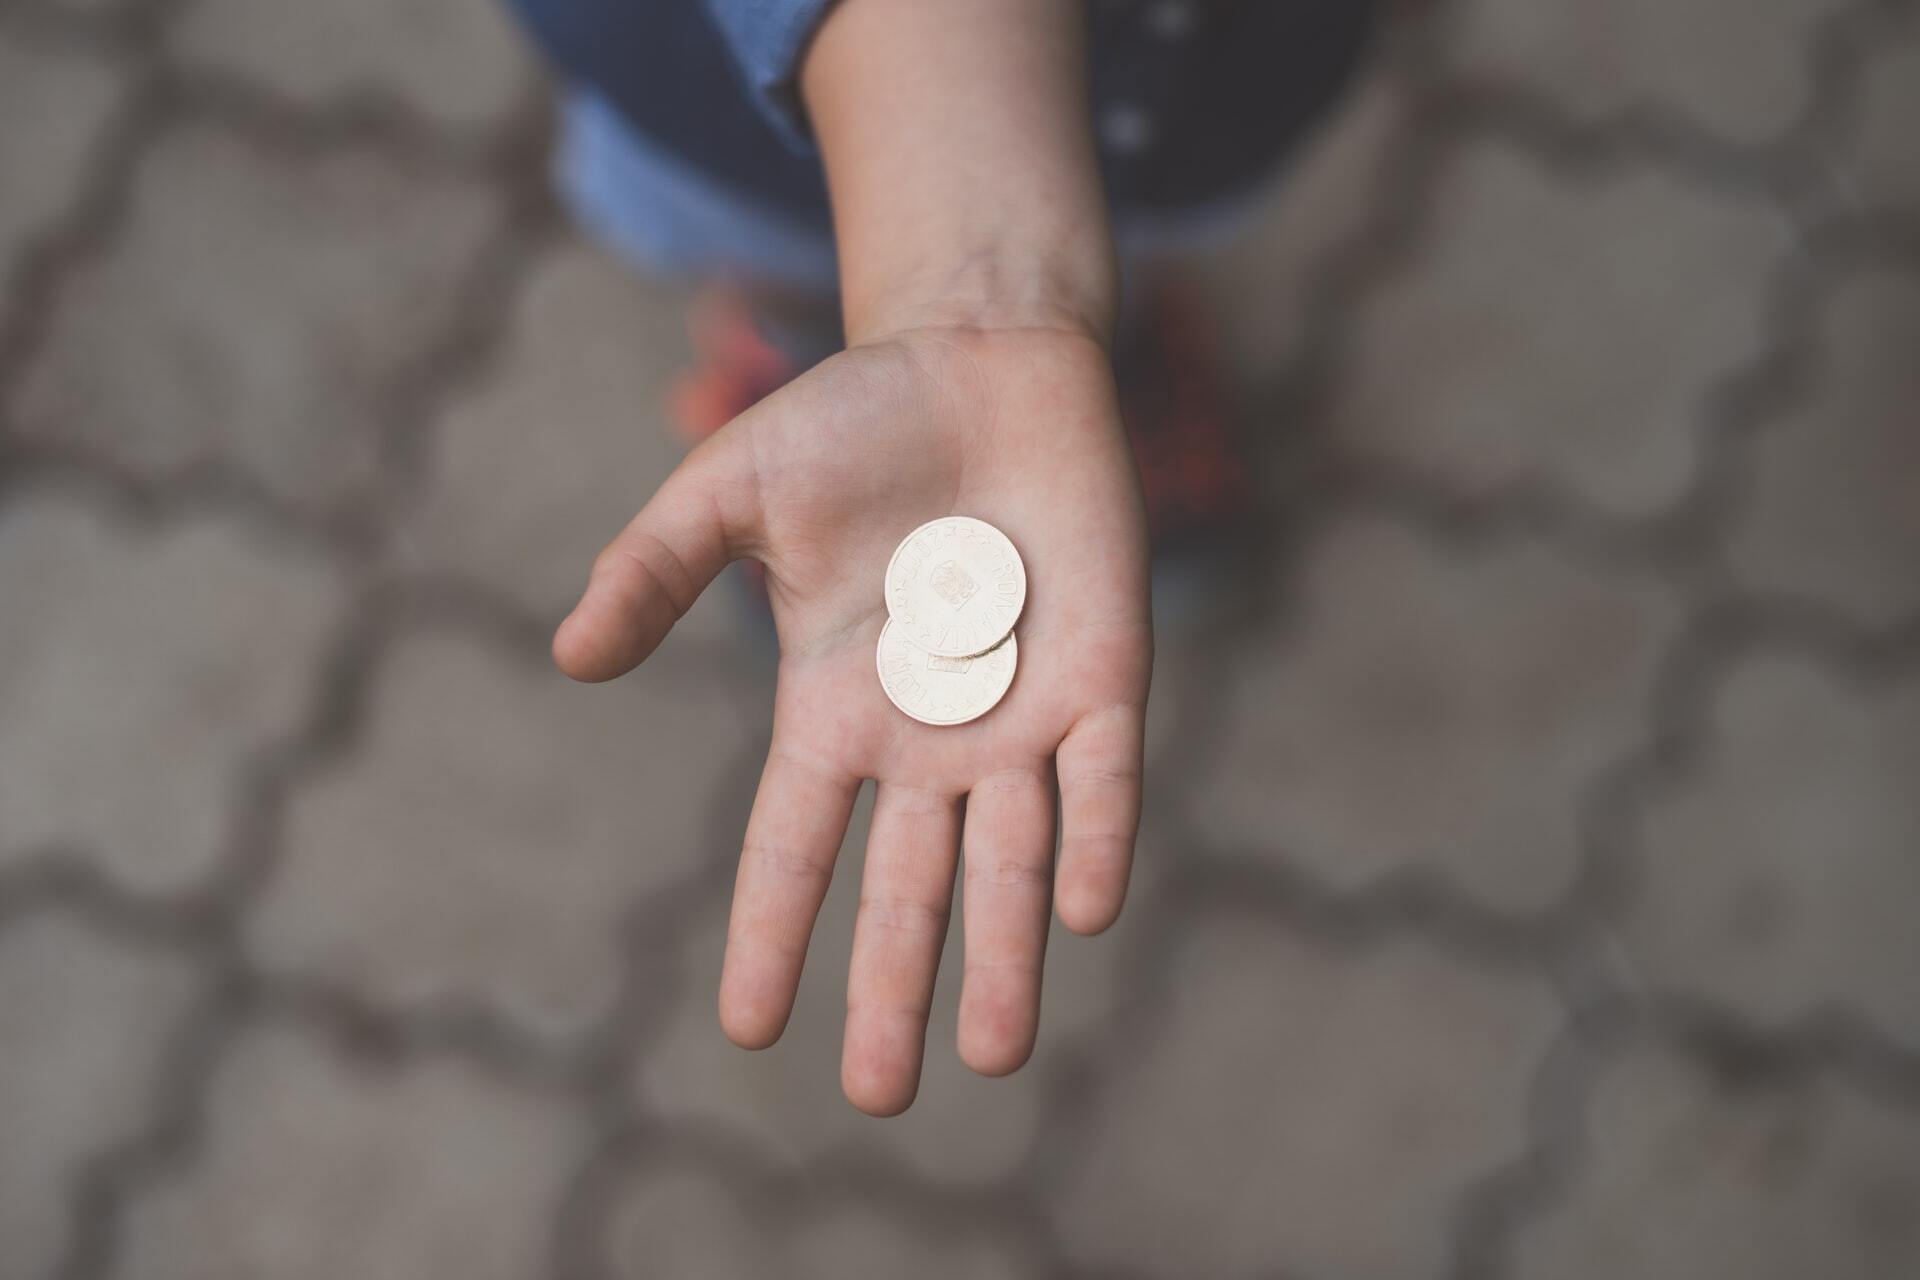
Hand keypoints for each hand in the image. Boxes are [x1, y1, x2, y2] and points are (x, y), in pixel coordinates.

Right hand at [553, 320, 1150, 1113]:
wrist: (985, 361)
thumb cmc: (855, 423)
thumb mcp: (733, 491)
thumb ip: (656, 570)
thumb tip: (570, 658)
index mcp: (834, 710)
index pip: (794, 845)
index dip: (770, 931)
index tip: (746, 1028)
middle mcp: (926, 737)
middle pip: (907, 887)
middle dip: (892, 989)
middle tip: (879, 1096)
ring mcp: (1018, 713)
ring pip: (1012, 861)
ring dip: (1006, 954)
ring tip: (993, 1055)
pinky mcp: (1103, 675)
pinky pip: (1101, 779)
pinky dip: (1095, 838)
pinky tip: (1084, 911)